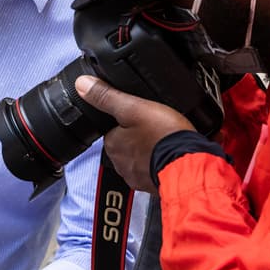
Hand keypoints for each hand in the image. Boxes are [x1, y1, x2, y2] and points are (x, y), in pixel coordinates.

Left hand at [75, 75, 194, 193]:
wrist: (188, 164)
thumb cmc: (164, 137)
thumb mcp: (133, 107)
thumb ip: (106, 96)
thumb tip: (82, 84)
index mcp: (112, 143)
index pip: (112, 129)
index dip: (127, 120)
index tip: (141, 117)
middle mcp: (119, 163)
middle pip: (125, 144)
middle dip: (137, 137)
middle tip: (156, 128)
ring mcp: (135, 176)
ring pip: (138, 158)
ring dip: (148, 151)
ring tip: (163, 141)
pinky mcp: (150, 185)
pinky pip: (150, 171)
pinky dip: (157, 163)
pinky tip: (168, 155)